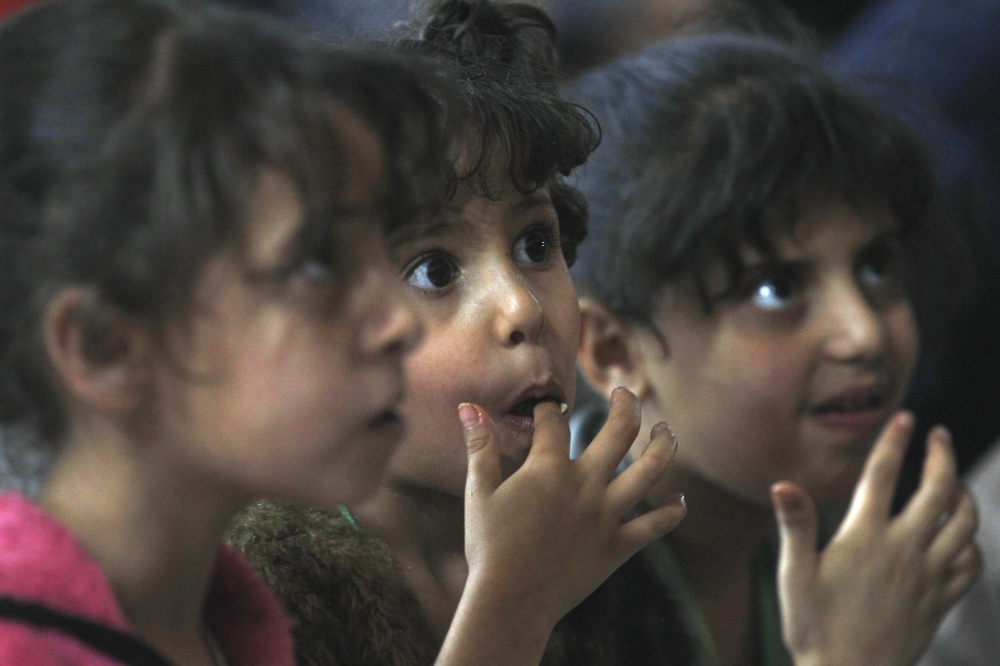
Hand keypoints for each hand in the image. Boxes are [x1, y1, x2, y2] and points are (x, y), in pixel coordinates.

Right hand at [436, 387, 685, 665]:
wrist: (510, 601)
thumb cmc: (489, 547)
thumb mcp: (478, 492)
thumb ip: (480, 447)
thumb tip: (469, 406)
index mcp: (548, 468)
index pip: (555, 422)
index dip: (549, 409)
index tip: (548, 408)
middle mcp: (584, 485)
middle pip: (619, 431)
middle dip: (626, 406)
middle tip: (626, 394)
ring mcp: (606, 515)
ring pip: (649, 471)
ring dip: (663, 445)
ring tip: (666, 431)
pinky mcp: (618, 546)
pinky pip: (655, 526)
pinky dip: (672, 512)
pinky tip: (680, 500)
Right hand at [772, 412, 981, 665]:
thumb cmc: (815, 627)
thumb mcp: (794, 575)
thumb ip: (795, 526)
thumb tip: (784, 485)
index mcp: (865, 538)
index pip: (883, 476)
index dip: (895, 441)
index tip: (904, 417)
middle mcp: (904, 550)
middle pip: (938, 490)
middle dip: (942, 456)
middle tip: (939, 435)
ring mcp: (928, 576)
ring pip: (964, 523)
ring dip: (964, 493)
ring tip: (954, 480)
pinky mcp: (940, 601)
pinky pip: (971, 564)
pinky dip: (971, 542)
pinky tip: (961, 537)